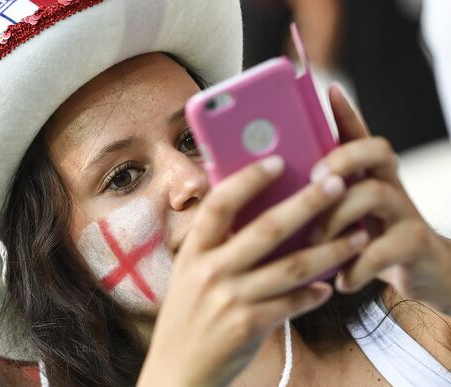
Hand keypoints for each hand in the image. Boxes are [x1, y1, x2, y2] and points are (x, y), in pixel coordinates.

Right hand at [138, 154, 368, 386]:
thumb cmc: (187, 318)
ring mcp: (230, 299)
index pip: (220, 204)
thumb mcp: (189, 276)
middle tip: (337, 183)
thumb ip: (216, 248)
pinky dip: (314, 293)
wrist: (178, 371)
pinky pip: (292, 303)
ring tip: (358, 235)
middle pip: (267, 228)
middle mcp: (210, 271)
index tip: (277, 160)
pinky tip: (328, 286)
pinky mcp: (248, 326)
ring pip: (292, 267)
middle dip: (307, 203)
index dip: (248, 179)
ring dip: (330, 250)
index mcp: (193, 252)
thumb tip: (258, 216)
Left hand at [310, 84, 450, 314]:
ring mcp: (405, 212)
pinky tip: (342, 280)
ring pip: (374, 194)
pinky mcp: (415, 244)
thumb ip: (315, 206)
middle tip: (314, 181)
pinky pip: (384, 249)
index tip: (329, 89)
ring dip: (336, 218)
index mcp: (366, 176)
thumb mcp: (342, 219)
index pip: (358, 134)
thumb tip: (264, 201)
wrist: (423, 277)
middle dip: (341, 159)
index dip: (346, 112)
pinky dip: (357, 267)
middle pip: (375, 150)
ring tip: (314, 242)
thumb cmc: (368, 242)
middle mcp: (389, 185)